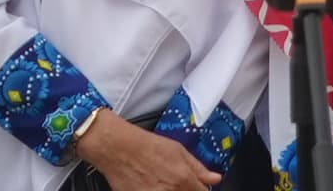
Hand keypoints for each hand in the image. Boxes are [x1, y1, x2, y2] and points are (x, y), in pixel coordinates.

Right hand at [71, 109, 219, 190]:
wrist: (117, 148)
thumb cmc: (144, 145)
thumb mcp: (177, 150)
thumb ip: (198, 167)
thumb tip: (215, 178)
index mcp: (184, 179)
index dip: (200, 189)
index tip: (197, 186)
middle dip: (186, 190)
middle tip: (174, 181)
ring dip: (171, 190)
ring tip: (161, 182)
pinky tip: (151, 185)